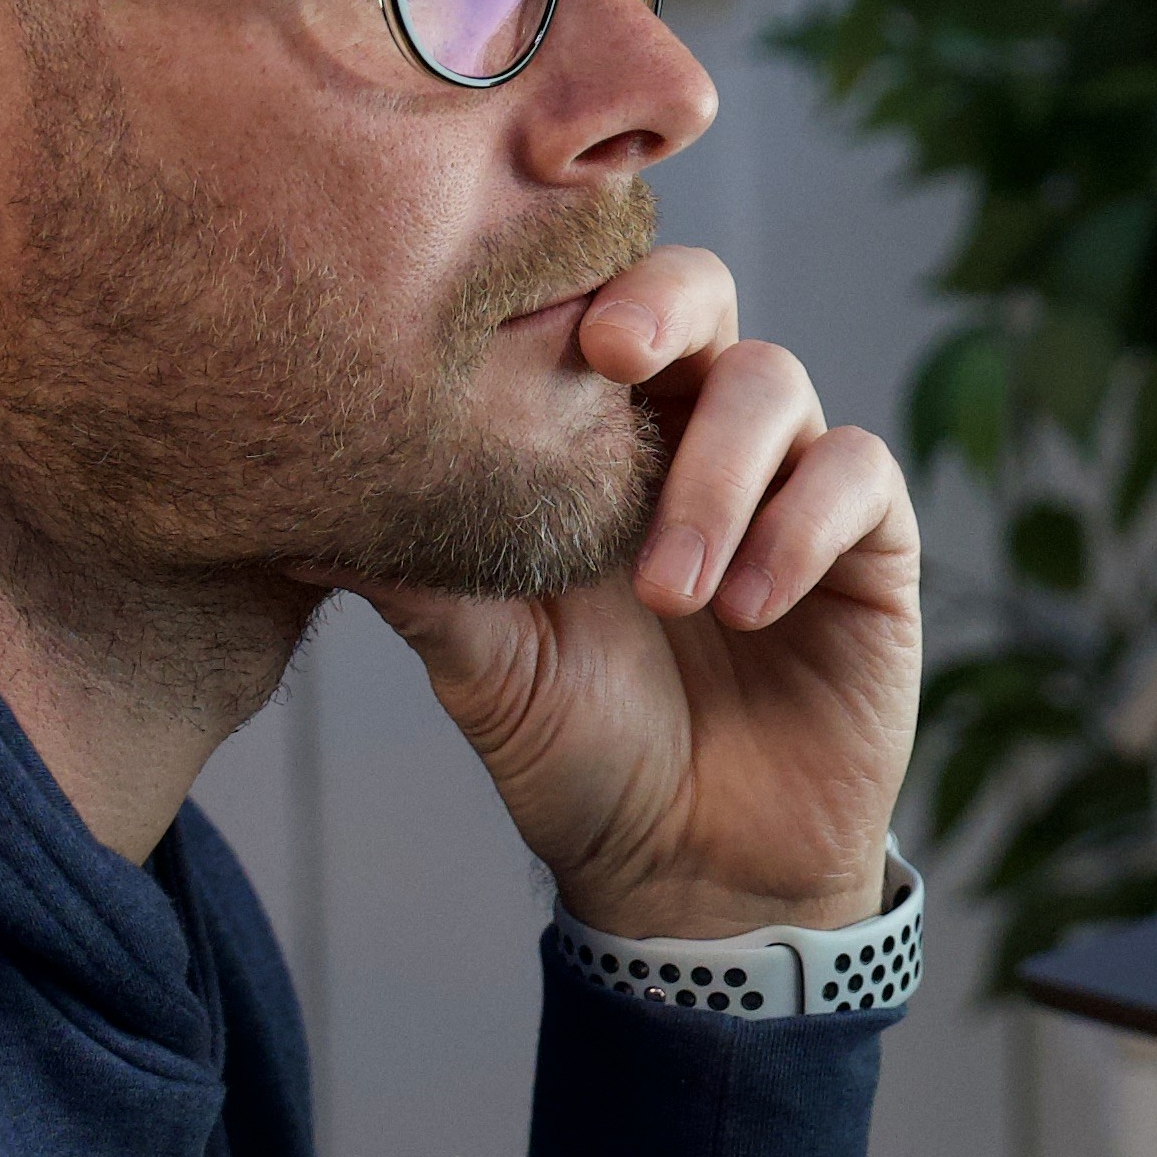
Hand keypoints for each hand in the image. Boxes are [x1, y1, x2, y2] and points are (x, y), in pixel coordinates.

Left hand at [331, 245, 918, 942]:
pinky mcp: (869, 543)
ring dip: (716, 473)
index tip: (513, 317)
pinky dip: (801, 525)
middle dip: (657, 305)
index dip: (561, 282)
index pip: (587, 306)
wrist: (692, 874)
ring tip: (669, 587)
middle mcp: (694, 434)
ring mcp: (787, 479)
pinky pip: (857, 474)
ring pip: (775, 382)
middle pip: (698, 292)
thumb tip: (286, 517)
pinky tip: (749, 609)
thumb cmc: (577, 754)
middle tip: (611, 354)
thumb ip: (412, 582)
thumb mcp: (482, 668)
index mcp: (598, 438)